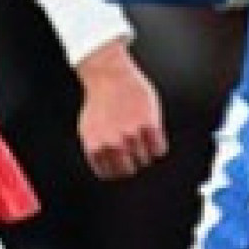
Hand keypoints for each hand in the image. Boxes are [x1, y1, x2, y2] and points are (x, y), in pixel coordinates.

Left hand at [74, 40, 167, 179]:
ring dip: (145, 150)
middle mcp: (113, 143)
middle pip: (130, 169)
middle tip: (133, 147)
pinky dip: (158, 145)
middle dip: (132, 160)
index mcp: (95, 147)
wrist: (108, 74)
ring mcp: (131, 134)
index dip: (117, 167)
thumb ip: (98, 151)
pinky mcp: (149, 124)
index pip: (110, 174)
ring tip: (141, 135)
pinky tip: (153, 133)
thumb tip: (109, 171)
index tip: (121, 159)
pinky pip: (159, 149)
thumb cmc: (99, 101)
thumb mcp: (88, 129)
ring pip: (145, 159)